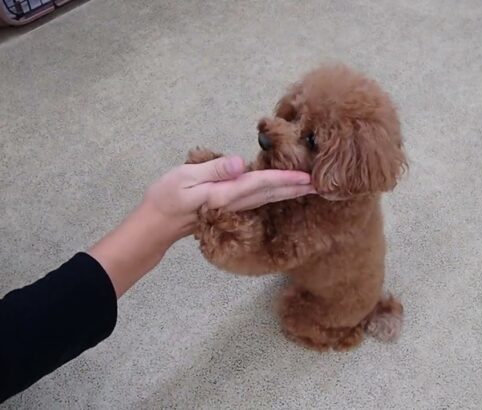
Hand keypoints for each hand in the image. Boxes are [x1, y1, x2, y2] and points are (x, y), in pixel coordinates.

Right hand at [141, 155, 314, 238]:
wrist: (158, 223)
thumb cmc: (167, 197)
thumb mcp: (184, 178)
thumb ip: (213, 171)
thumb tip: (238, 164)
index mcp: (225, 193)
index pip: (261, 184)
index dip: (285, 179)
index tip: (307, 177)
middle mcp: (234, 201)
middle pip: (272, 193)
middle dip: (297, 188)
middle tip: (323, 183)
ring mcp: (234, 205)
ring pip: (268, 197)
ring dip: (291, 191)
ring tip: (310, 185)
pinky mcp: (230, 205)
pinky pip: (259, 198)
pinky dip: (276, 193)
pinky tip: (284, 190)